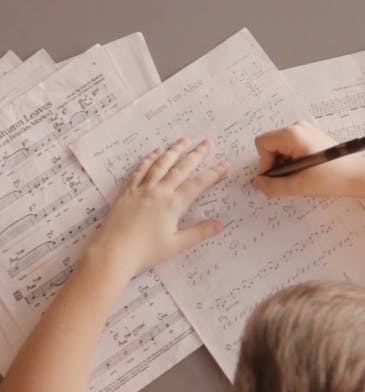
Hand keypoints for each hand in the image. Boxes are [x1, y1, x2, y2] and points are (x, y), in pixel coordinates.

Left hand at [91, 137, 228, 275]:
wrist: (113, 251)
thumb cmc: (145, 251)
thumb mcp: (176, 245)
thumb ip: (199, 233)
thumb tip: (219, 224)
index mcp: (173, 204)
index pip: (198, 184)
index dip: (213, 173)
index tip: (224, 164)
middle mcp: (159, 191)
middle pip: (181, 168)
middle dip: (196, 154)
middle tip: (207, 142)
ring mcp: (142, 189)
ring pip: (161, 164)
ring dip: (174, 151)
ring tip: (184, 140)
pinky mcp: (128, 191)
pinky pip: (141, 170)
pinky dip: (150, 159)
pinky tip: (156, 152)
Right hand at [253, 120, 361, 197]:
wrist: (358, 175)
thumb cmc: (331, 178)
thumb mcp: (298, 185)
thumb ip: (273, 186)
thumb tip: (257, 184)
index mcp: (292, 134)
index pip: (262, 144)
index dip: (264, 163)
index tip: (276, 178)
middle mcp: (297, 127)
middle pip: (270, 145)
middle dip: (275, 164)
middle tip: (290, 179)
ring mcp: (305, 130)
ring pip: (280, 148)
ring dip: (284, 164)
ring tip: (300, 176)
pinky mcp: (311, 137)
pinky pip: (291, 147)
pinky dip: (292, 161)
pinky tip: (305, 171)